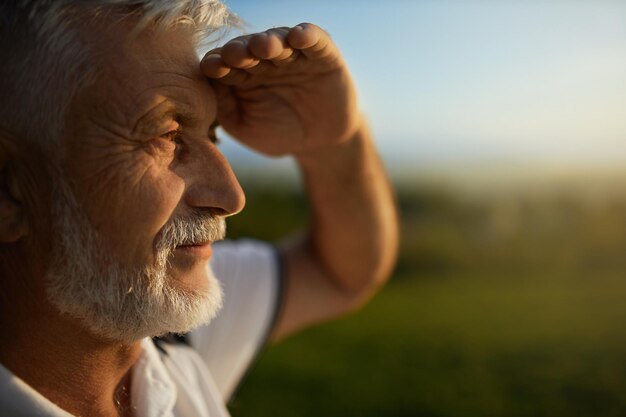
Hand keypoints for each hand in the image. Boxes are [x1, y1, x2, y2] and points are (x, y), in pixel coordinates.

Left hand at [201, 23, 360, 156]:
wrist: (319, 143)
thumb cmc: (276, 133)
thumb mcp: (244, 125)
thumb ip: (224, 105)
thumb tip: (207, 81)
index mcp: (241, 73)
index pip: (224, 63)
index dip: (217, 63)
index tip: (211, 68)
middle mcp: (264, 59)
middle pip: (248, 47)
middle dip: (240, 50)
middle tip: (235, 55)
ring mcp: (293, 55)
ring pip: (279, 40)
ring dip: (270, 41)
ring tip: (263, 46)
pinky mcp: (322, 55)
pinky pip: (315, 40)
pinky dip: (307, 35)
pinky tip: (298, 36)